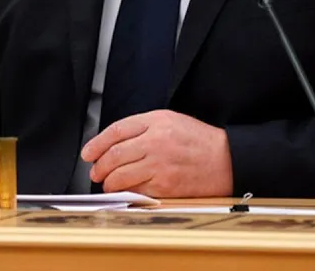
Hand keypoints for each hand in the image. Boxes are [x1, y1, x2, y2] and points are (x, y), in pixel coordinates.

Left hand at [80, 110, 231, 196]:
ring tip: (108, 183)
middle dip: (99, 166)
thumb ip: (143, 127)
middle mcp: (156, 142)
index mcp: (157, 121)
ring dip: (108, 182)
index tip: (88, 153)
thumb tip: (114, 143)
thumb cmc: (199, 141)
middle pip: (114, 155)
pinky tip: (124, 191)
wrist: (227, 160)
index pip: (116, 131)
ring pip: (120, 176)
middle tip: (96, 172)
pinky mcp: (165, 187)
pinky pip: (135, 191)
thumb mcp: (171, 121)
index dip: (96, 143)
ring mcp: (160, 166)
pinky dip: (125, 193)